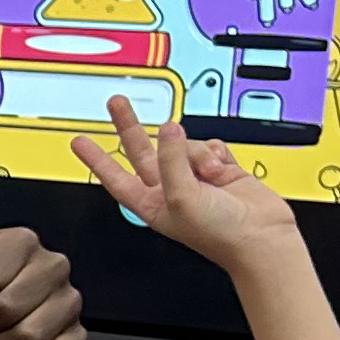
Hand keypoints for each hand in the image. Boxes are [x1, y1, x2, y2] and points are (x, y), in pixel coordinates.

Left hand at [74, 95, 297, 261]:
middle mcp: (169, 188)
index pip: (115, 176)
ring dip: (195, 153)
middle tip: (117, 102)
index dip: (96, 159)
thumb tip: (170, 129)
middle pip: (141, 150)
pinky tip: (222, 169)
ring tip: (210, 174)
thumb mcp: (182, 196)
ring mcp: (193, 177)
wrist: (260, 237)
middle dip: (129, 125)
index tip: (79, 142)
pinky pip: (209, 145)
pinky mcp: (218, 168)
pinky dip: (215, 153)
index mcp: (150, 203)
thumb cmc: (219, 233)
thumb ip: (172, 159)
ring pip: (183, 144)